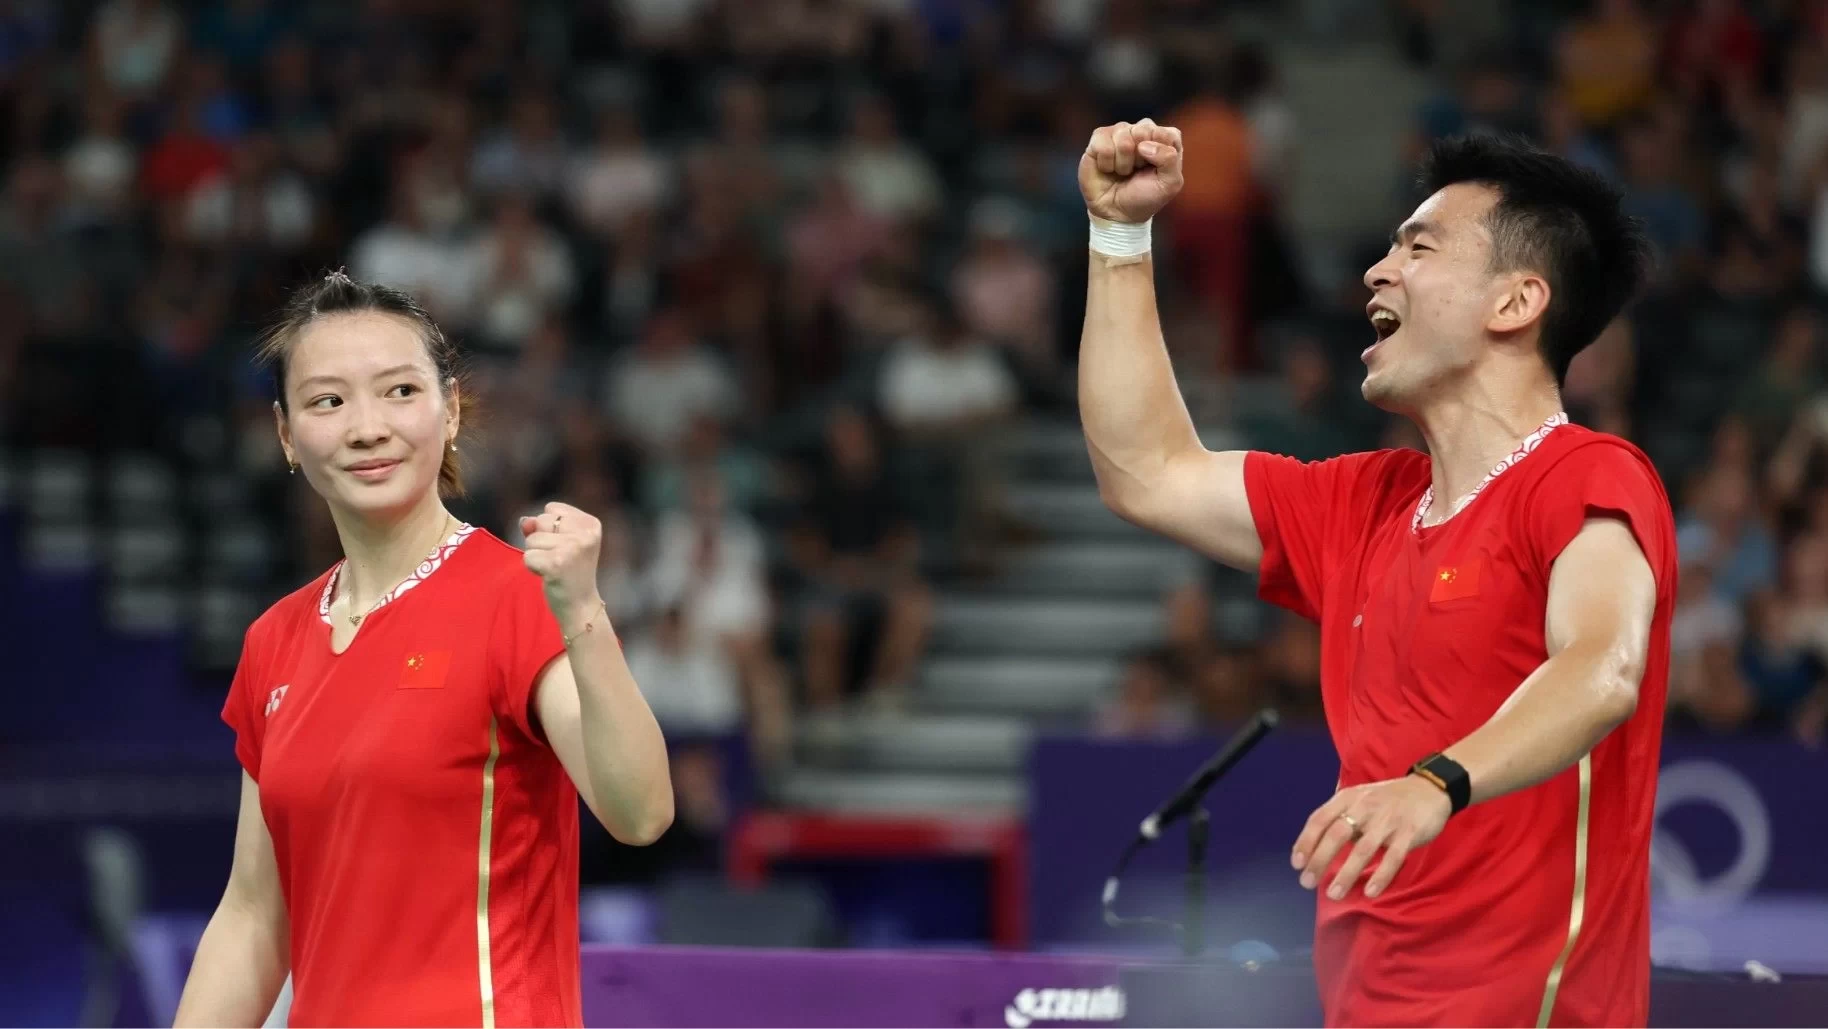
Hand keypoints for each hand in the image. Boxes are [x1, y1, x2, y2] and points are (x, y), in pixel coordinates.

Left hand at [520, 501, 604, 631]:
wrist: (580, 606)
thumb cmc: (569, 572)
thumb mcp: (561, 542)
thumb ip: (541, 526)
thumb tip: (524, 521)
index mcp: (591, 523)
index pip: (551, 509)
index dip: (550, 529)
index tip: (566, 548)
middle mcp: (585, 534)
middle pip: (541, 520)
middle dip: (541, 541)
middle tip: (560, 560)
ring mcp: (572, 548)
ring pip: (532, 539)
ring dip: (536, 555)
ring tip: (555, 568)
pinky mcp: (557, 564)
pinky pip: (527, 556)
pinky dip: (532, 567)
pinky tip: (549, 576)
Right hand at [1079, 118, 1184, 223]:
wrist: (1116, 213)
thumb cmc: (1144, 197)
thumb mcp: (1169, 184)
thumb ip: (1170, 160)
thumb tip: (1144, 145)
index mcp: (1163, 140)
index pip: (1167, 133)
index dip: (1159, 154)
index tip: (1154, 170)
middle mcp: (1141, 132)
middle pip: (1143, 130)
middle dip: (1140, 157)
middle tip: (1136, 170)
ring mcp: (1119, 133)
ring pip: (1122, 135)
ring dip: (1122, 162)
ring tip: (1122, 171)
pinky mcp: (1098, 140)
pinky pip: (1103, 142)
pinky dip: (1106, 162)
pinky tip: (1108, 168)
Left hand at [1290, 775, 1451, 900]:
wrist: (1429, 789)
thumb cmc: (1386, 800)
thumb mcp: (1358, 799)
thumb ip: (1339, 819)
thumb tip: (1316, 848)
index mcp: (1347, 798)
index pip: (1319, 818)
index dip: (1306, 841)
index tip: (1297, 863)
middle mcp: (1364, 807)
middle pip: (1336, 834)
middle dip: (1319, 860)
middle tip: (1307, 882)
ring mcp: (1387, 820)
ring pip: (1363, 849)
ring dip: (1346, 873)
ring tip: (1333, 894)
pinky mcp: (1409, 833)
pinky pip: (1393, 857)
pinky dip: (1381, 876)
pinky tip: (1369, 892)